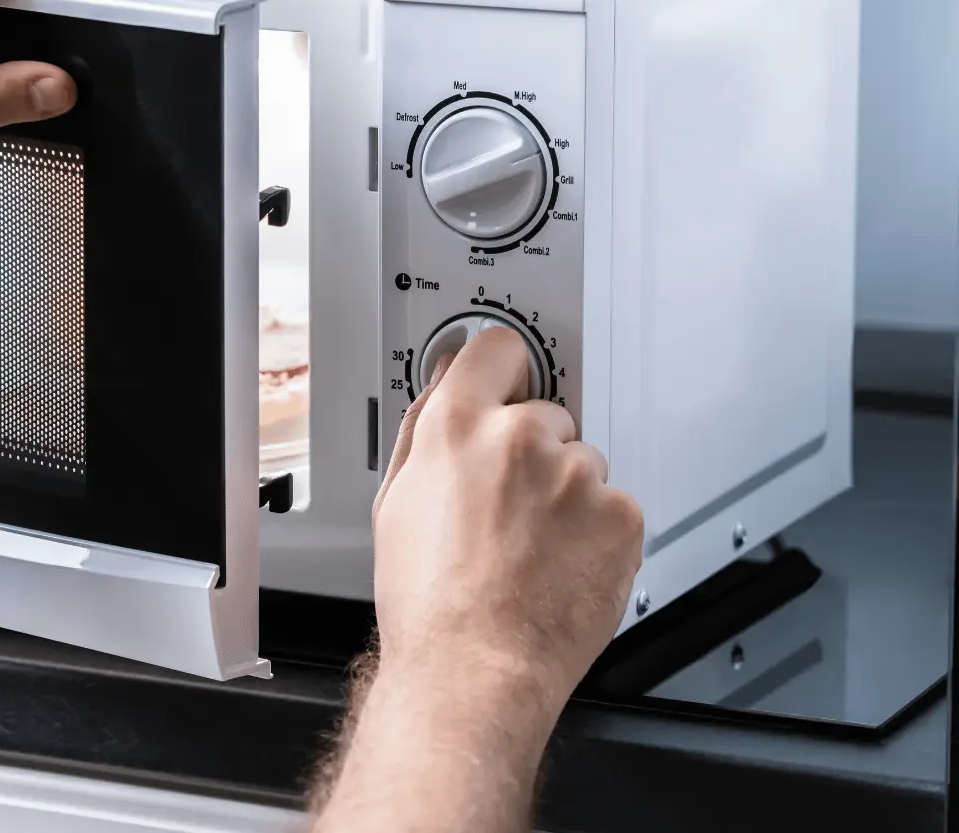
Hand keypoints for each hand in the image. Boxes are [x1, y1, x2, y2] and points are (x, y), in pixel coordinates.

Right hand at [371, 328, 643, 712]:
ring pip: (582, 464)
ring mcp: (575, 476)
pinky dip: (597, 532)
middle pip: (545, 413)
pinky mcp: (620, 515)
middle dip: (533, 451)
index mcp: (455, 427)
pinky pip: (614, 507)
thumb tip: (444, 384)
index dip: (501, 368)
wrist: (473, 668)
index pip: (497, 347)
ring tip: (531, 547)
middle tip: (507, 507)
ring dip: (567, 495)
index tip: (507, 380)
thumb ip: (425, 429)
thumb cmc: (428, 603)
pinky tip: (561, 564)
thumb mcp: (395, 502)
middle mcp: (518, 438)